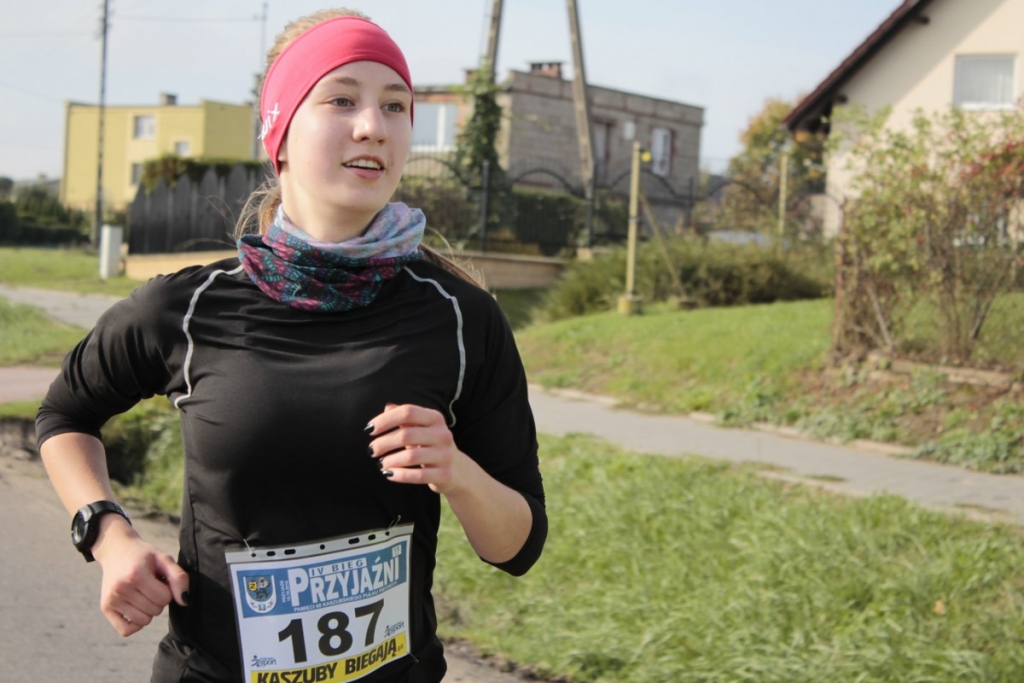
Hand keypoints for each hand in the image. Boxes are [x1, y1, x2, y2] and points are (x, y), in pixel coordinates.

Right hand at [92, 516, 188, 636]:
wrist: (116, 550)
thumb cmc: (144, 556)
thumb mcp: (164, 559)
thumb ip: (179, 578)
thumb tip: (185, 601)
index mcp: (136, 574)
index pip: (165, 598)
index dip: (167, 590)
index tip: (160, 580)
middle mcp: (121, 588)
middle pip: (155, 610)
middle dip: (158, 599)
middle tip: (151, 586)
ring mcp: (111, 599)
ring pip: (143, 621)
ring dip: (148, 610)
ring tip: (143, 593)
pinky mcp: (105, 608)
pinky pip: (126, 630)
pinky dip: (135, 624)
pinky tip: (136, 608)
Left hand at [366, 404, 467, 495]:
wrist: (458, 471)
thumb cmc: (431, 446)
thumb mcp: (421, 428)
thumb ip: (405, 417)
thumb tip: (387, 408)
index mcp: (435, 418)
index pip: (407, 412)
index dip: (386, 419)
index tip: (369, 430)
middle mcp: (442, 434)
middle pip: (406, 434)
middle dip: (383, 443)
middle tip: (371, 450)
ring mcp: (445, 455)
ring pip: (410, 456)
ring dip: (390, 461)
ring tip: (381, 464)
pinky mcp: (445, 474)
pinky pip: (418, 475)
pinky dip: (399, 475)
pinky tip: (389, 474)